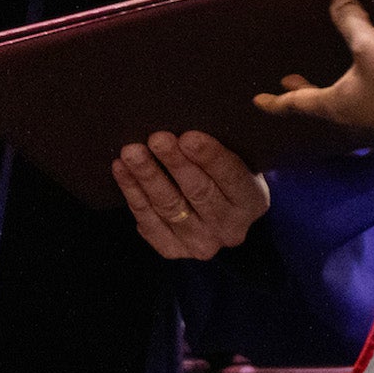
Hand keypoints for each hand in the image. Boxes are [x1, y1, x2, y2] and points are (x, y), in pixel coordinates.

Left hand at [113, 130, 270, 259]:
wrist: (217, 205)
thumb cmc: (225, 170)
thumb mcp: (237, 155)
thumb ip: (221, 144)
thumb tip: (186, 122)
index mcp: (253, 201)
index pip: (232, 177)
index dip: (210, 157)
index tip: (188, 136)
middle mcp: (230, 229)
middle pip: (199, 192)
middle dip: (174, 163)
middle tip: (156, 138)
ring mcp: (201, 244)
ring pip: (169, 207)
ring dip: (147, 177)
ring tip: (131, 152)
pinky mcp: (174, 250)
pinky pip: (148, 222)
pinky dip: (133, 194)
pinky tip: (121, 170)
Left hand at [252, 0, 373, 137]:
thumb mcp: (369, 46)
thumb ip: (350, 22)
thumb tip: (336, 0)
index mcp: (334, 104)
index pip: (296, 103)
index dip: (275, 101)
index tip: (257, 100)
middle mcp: (349, 115)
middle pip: (318, 103)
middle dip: (302, 91)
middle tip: (287, 80)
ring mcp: (370, 118)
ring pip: (340, 102)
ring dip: (327, 88)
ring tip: (325, 75)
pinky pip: (361, 100)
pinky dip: (351, 87)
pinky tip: (363, 74)